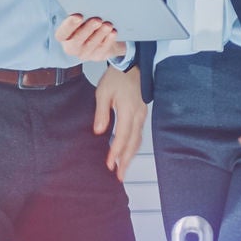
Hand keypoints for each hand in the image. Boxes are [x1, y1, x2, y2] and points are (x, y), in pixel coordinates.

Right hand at [56, 13, 126, 62]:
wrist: (101, 36)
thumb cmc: (87, 23)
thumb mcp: (82, 18)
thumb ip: (81, 13)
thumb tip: (87, 3)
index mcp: (64, 36)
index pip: (62, 33)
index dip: (69, 25)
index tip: (79, 16)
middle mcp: (71, 47)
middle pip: (76, 41)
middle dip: (87, 29)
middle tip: (97, 20)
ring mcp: (84, 54)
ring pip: (91, 45)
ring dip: (100, 34)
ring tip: (108, 24)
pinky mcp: (97, 56)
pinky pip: (103, 49)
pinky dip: (109, 40)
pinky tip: (113, 32)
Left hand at [92, 64, 147, 182]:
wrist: (131, 64)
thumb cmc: (116, 77)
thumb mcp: (102, 93)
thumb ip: (101, 113)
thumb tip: (98, 132)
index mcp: (127, 111)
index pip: (122, 137)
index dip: (115, 152)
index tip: (109, 164)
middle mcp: (138, 115)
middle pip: (133, 143)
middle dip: (125, 161)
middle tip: (119, 176)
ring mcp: (142, 115)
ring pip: (138, 140)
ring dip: (130, 155)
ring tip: (123, 168)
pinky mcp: (142, 113)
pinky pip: (139, 133)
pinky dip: (133, 146)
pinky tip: (128, 152)